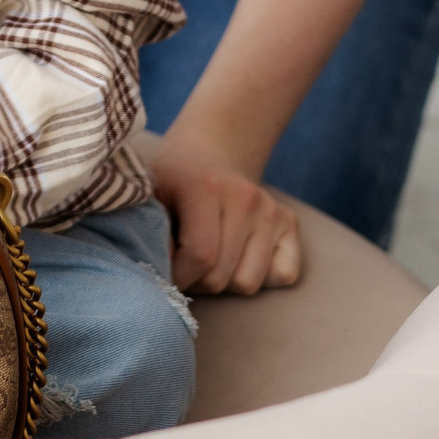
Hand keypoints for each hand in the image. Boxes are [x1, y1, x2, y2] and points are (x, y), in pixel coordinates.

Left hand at [148, 131, 302, 294]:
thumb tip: (161, 270)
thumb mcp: (149, 197)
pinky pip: (283, 275)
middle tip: (183, 267)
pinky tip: (238, 259)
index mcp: (206, 186)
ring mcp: (271, 209)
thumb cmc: (172, 183)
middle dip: (196, 283)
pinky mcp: (289, 221)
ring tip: (208, 263)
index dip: (178, 278)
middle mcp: (245, 196)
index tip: (163, 274)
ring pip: (249, 283)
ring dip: (224, 284)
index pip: (200, 256)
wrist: (206, 154)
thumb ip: (151, 232)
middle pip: (222, 276)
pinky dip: (260, 278)